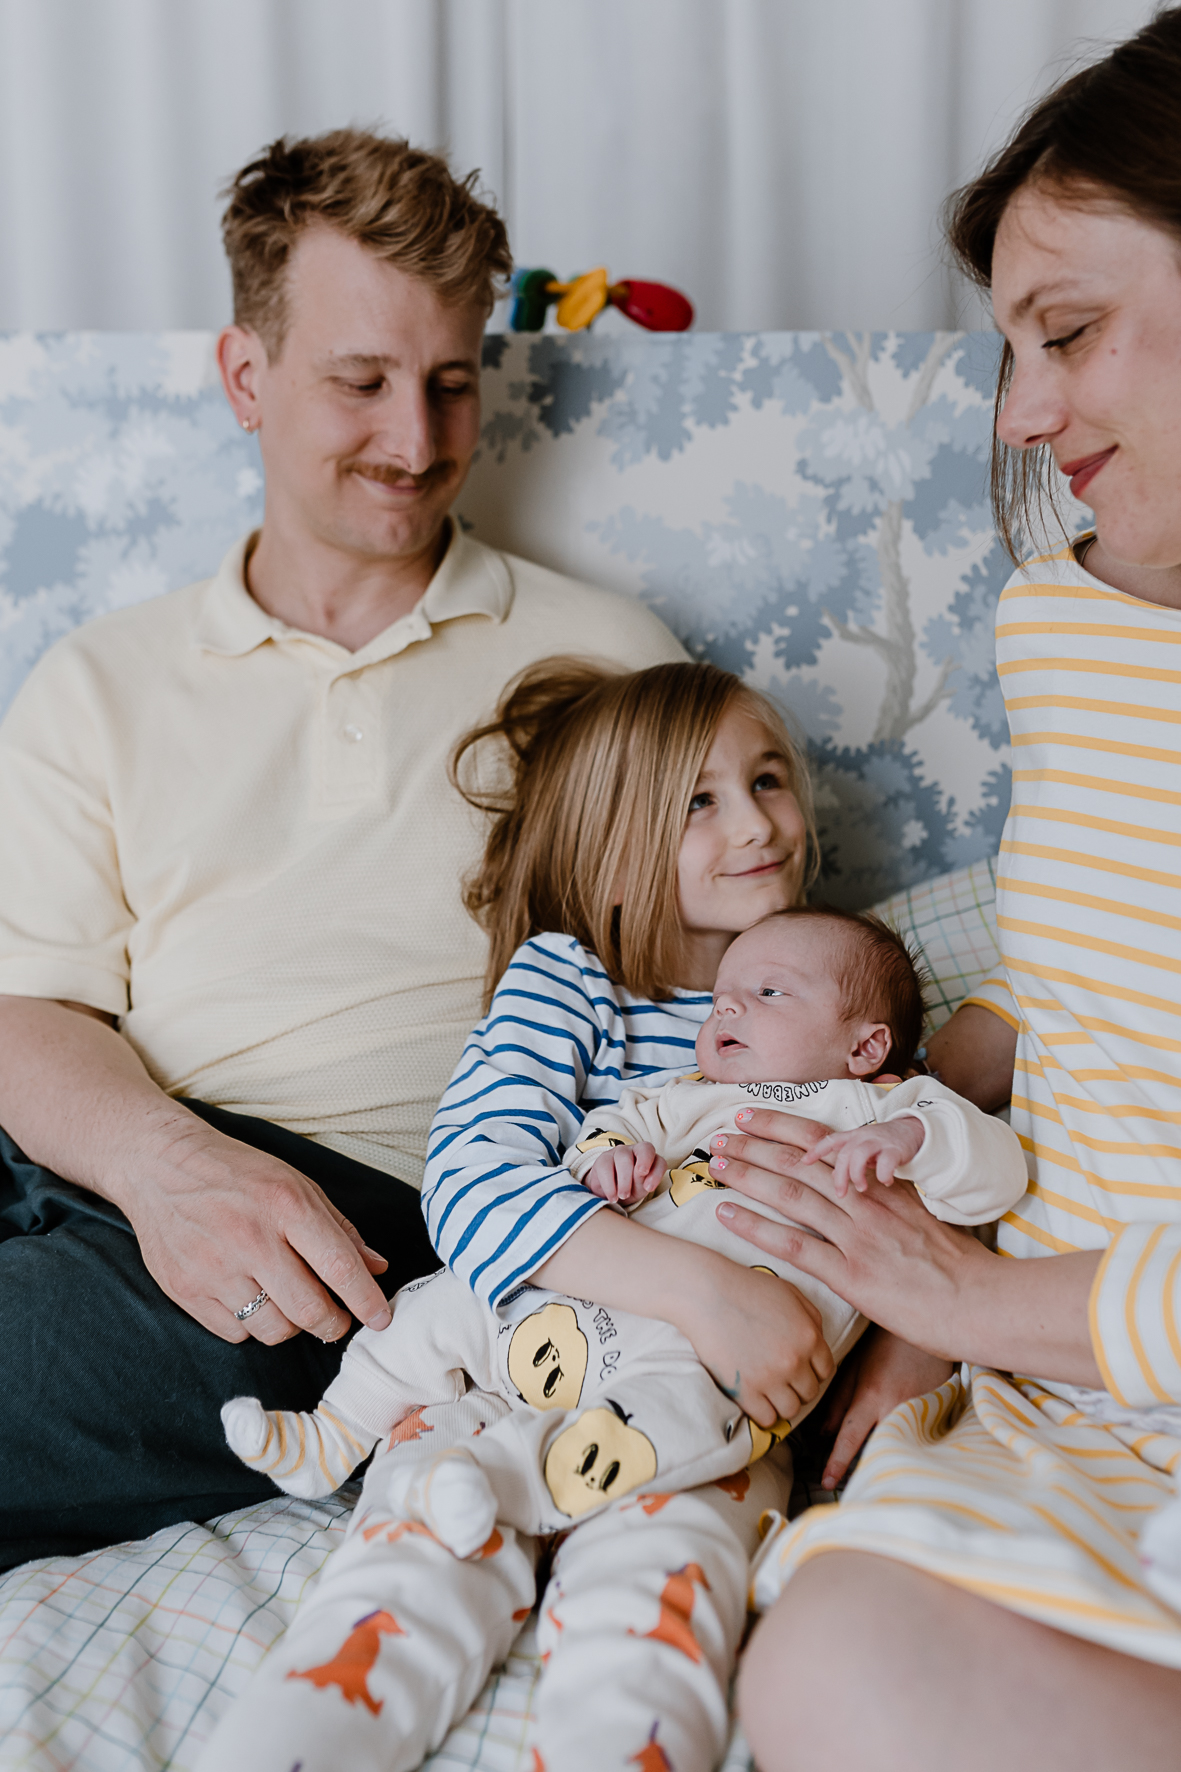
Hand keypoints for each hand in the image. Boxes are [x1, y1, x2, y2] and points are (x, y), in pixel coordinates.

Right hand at [123, 1118, 392, 1345]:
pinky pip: (234, 1333)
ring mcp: (213, 1268)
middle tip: (336, 1319)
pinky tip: (250, 1299)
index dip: (367, 1301)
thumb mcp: (295, 1183)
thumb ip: (338, 1228)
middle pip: (309, 1310)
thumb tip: (376, 1268)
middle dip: (333, 1324)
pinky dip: (251, 1325)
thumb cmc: (236, 1172)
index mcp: (285, 1205)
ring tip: (289, 1304)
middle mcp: (250, 1238)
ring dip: (292, 1326)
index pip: (338, 1266)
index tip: (382, 1319)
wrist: (158, 1164)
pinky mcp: (185, 1289)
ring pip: (273, 1329)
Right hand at [583, 1140, 661, 1203]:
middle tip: (633, 1191)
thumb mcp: (640, 1189)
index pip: (659, 1160)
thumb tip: (643, 1180)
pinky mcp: (603, 1158)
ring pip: (623, 1157)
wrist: (610, 1193)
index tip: (649, 1188)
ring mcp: (619, 1152)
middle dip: (638, 1172)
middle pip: (642, 1151)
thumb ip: (643, 1182)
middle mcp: (636, 1150)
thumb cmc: (631, 1189)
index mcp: (650, 1158)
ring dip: (623, 1180)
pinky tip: (612, 1196)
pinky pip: (606, 1167)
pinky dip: (609, 1184)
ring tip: (622, 1196)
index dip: (656, 1173)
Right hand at [680, 1261, 834, 1427]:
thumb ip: (812, 1319)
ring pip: (790, 1410)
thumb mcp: (790, 1293)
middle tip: (781, 1377)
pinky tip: (755, 1398)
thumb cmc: (747, 1288)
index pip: (826, 1371)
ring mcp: (769, 1378)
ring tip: (768, 1390)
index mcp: (809, 1336)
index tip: (799, 1368)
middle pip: (810, 1393)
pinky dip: (763, 1412)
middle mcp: (794, 1361)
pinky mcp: (745, 1390)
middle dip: (798, 1386)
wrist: (707, 1294)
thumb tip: (819, 1343)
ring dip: (782, 1402)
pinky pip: (766, 1418)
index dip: (812, 1370)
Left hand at [708, 1105, 987, 1357]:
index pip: (825, 1144)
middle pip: (800, 1164)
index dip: (781, 1127)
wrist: (979, 1303)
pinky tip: (727, 1214)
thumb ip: (892, 1196)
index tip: (749, 1116)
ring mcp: (858, 1238)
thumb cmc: (956, 1266)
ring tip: (715, 1165)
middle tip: (719, 1137)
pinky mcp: (851, 1275)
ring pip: (792, 1195)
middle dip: (754, 1146)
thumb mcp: (924, 1216)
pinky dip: (756, 1227)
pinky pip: (794, 1245)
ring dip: (748, 1176)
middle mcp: (867, 1203)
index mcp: (883, 1186)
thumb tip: (868, 1182)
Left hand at [803, 1115, 924, 1195]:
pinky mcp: (896, 1149)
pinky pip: (886, 1161)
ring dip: (857, 1174)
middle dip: (840, 1176)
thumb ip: (848, 1161)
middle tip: (840, 1193)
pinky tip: (886, 1182)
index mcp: (853, 1137)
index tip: (804, 1163)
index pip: (831, 1140)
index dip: (817, 1150)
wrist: (913, 1130)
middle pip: (844, 1154)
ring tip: (862, 1188)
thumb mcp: (863, 1149)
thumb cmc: (883, 1144)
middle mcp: (863, 1137)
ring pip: (860, 1154)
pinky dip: (883, 1174)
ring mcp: (879, 1142)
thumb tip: (832, 1177)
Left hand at [816, 1326, 954, 1489]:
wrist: (925, 1329)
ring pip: (900, 1448)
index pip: (850, 1437)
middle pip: (877, 1451)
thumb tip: (822, 1434)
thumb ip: (839, 1401)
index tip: (827, 1482)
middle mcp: (896, 1408)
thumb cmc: (885, 1347)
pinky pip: (921, 1440)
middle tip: (853, 1489)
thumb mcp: (856, 1368)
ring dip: (887, 1461)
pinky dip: (910, 1449)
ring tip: (876, 1475)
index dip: (837, 1462)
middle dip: (865, 1470)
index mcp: (871, 1396)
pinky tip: (905, 1457)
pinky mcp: (938, 1414)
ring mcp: (921, 1413)